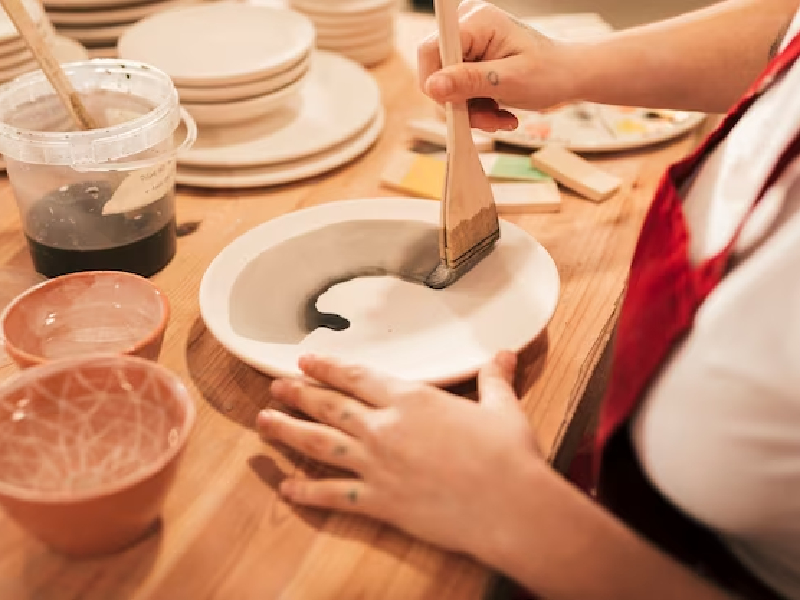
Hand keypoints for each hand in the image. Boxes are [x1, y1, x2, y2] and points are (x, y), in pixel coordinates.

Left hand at [257, 351, 542, 559]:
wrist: (511, 507)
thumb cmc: (509, 456)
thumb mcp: (502, 409)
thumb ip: (494, 379)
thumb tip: (505, 354)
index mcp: (411, 399)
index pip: (357, 377)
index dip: (328, 368)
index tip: (306, 362)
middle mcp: (385, 428)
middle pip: (329, 406)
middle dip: (299, 393)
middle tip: (275, 387)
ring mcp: (378, 466)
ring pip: (320, 444)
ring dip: (288, 431)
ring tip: (263, 423)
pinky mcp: (380, 502)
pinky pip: (334, 495)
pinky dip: (307, 493)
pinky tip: (286, 489)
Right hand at [418, 0, 577, 130]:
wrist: (568, 75)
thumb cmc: (550, 72)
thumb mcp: (510, 81)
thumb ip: (470, 81)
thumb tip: (432, 87)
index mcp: (476, 20)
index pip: (431, 51)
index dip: (437, 85)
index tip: (460, 109)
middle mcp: (467, 25)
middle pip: (436, 71)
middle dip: (459, 103)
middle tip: (489, 119)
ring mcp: (467, 42)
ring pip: (445, 87)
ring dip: (470, 111)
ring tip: (498, 118)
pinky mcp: (469, 59)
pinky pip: (456, 90)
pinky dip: (474, 108)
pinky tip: (497, 112)